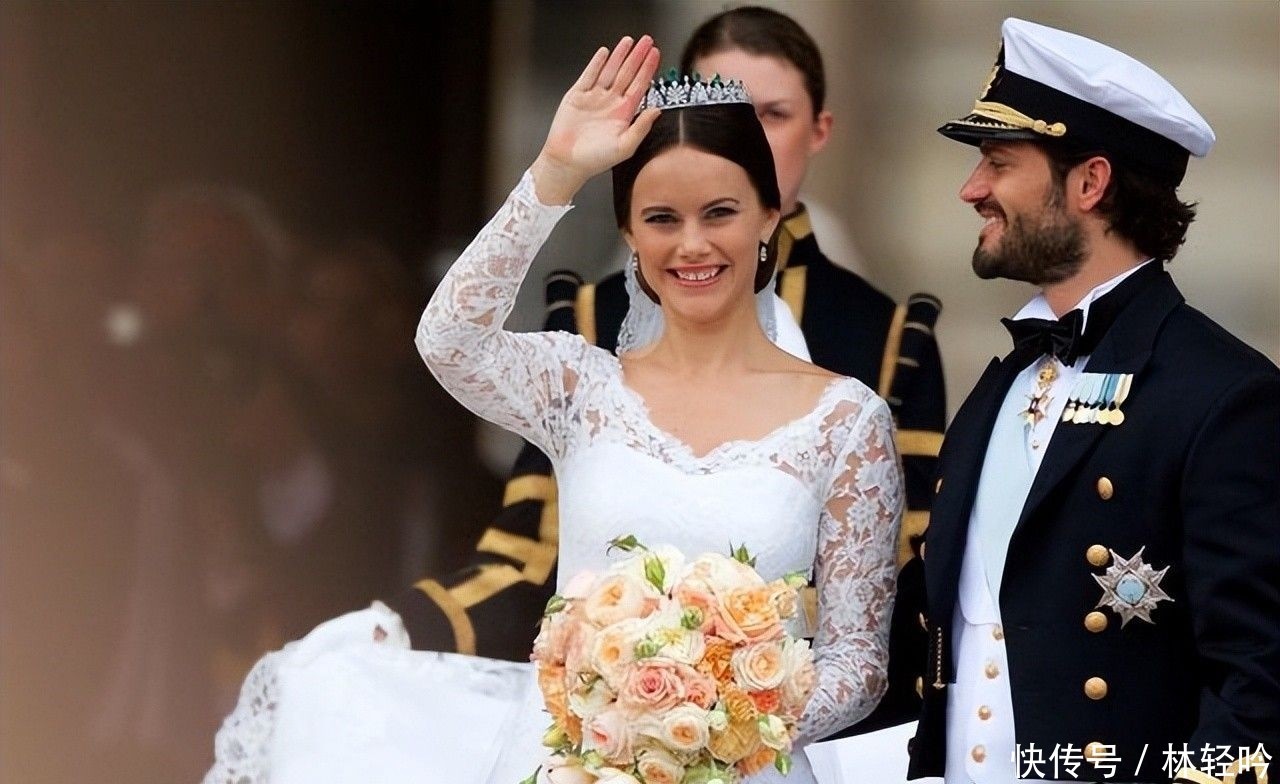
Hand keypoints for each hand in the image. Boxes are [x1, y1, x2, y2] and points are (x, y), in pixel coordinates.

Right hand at [531, 35, 661, 204]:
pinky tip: (605, 53)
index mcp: (624, 113)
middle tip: (647, 40)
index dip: (648, 70)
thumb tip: (657, 110)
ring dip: (619, 55)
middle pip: (627, 74)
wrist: (567, 162)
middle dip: (637, 57)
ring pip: (610, 71)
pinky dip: (596, 63)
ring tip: (629, 41)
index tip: (656, 54)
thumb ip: (641, 128)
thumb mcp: (624, 146)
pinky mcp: (577, 96)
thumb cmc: (596, 159)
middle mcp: (611, 102)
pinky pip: (589, 75)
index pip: (640, 86)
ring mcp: (594, 97)